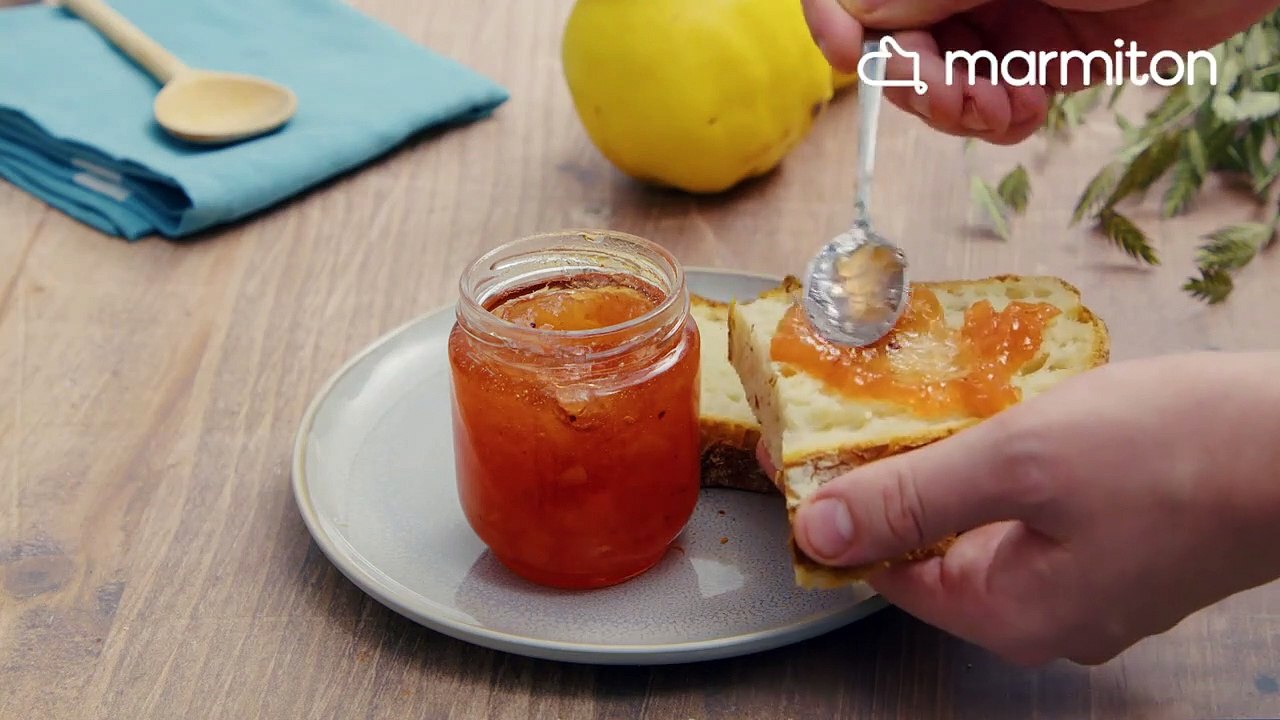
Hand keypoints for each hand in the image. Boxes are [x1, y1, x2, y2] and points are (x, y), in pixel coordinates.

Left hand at [785, 351, 1279, 664]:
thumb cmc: (1175, 452)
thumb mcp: (1019, 460)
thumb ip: (912, 496)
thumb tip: (819, 530)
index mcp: (1010, 616)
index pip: (887, 572)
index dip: (843, 510)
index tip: (812, 448)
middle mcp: (1046, 618)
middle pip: (933, 550)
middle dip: (899, 481)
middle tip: (869, 411)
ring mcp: (1089, 588)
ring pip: (984, 528)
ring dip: (953, 467)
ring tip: (931, 403)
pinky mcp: (1120, 550)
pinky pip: (1033, 515)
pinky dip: (1006, 469)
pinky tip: (1002, 419)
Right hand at [802, 0, 1277, 142]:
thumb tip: (854, 18)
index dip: (835, 20)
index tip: (843, 53)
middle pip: (888, 44)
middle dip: (912, 81)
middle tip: (953, 97)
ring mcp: (996, 22)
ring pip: (935, 86)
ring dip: (957, 110)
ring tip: (1004, 107)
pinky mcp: (1037, 62)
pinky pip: (987, 108)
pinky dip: (996, 123)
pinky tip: (1027, 111)